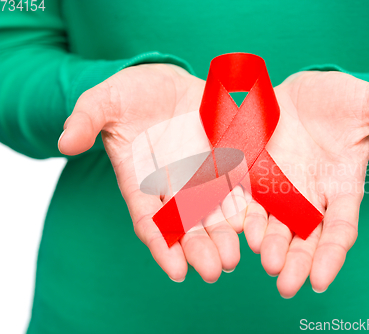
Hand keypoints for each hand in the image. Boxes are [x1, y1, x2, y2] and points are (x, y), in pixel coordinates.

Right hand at [58, 64, 245, 282]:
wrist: (167, 82)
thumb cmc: (131, 94)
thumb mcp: (104, 101)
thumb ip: (86, 120)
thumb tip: (65, 142)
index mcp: (142, 180)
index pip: (150, 221)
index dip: (162, 246)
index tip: (176, 271)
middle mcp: (174, 185)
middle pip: (188, 224)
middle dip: (200, 249)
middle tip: (215, 271)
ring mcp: (203, 174)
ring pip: (215, 212)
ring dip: (225, 236)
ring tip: (236, 258)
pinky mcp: (226, 159)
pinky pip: (239, 186)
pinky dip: (246, 206)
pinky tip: (257, 226)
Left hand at [243, 71, 368, 297]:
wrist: (300, 90)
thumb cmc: (339, 99)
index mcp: (342, 187)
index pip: (340, 228)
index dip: (331, 254)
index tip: (319, 280)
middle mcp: (311, 196)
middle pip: (306, 237)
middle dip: (298, 262)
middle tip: (287, 285)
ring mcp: (282, 188)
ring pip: (276, 226)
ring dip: (271, 246)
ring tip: (266, 262)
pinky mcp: (256, 176)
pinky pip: (249, 203)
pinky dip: (246, 219)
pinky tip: (242, 233)